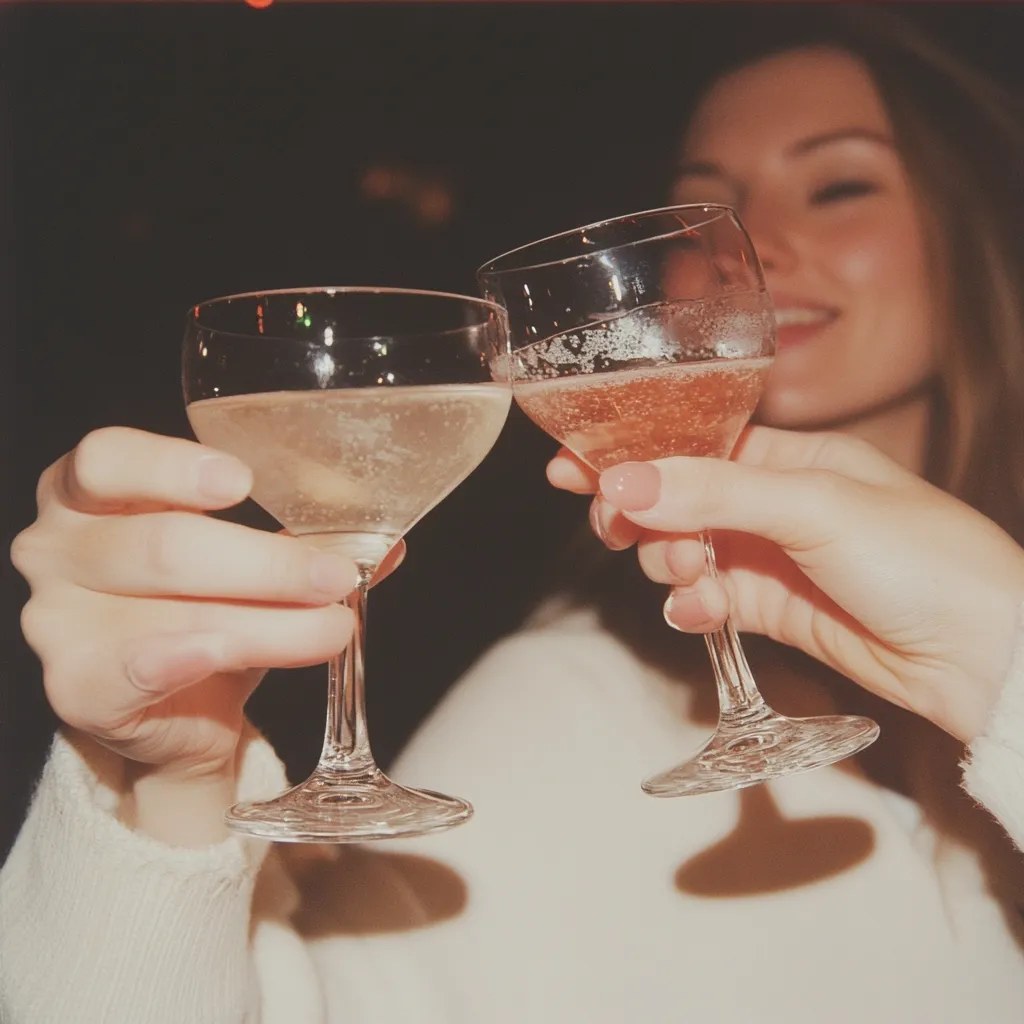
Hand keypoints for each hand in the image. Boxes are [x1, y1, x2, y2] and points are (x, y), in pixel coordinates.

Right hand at [11, 427, 404, 783]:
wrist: (179, 713)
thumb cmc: (206, 610)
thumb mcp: (250, 563)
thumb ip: (305, 540)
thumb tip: (386, 540)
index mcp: (90, 493)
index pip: (107, 458)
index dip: (171, 466)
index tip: (244, 482)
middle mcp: (59, 548)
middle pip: (163, 544)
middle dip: (266, 565)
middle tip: (336, 577)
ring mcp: (58, 621)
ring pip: (172, 612)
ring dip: (268, 623)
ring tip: (332, 626)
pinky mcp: (77, 687)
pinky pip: (137, 669)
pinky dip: (190, 658)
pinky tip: (227, 650)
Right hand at [548, 428, 1023, 742]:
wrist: (980, 655)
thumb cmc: (923, 558)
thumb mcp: (813, 505)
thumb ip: (713, 490)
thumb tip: (625, 478)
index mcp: (789, 455)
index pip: (690, 442)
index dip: (630, 452)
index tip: (573, 465)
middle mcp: (772, 501)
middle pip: (673, 499)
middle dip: (640, 513)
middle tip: (617, 526)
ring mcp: (768, 557)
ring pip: (681, 551)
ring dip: (669, 562)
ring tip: (693, 574)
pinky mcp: (769, 609)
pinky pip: (705, 601)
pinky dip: (692, 606)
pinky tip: (702, 611)